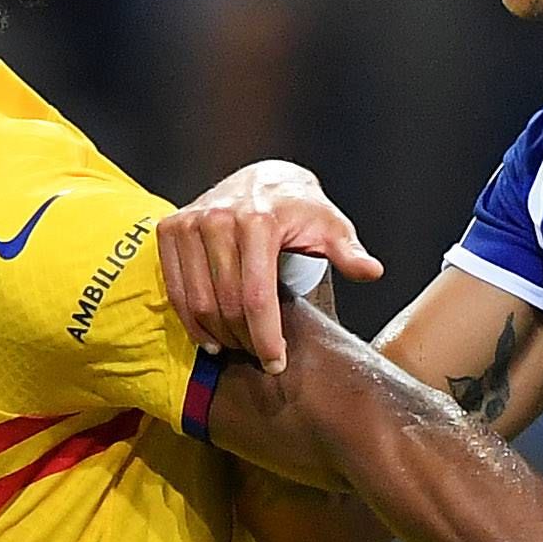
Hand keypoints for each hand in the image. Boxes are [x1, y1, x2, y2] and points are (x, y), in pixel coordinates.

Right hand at [157, 161, 382, 374]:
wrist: (262, 179)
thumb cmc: (299, 208)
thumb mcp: (331, 226)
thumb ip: (348, 252)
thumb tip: (371, 271)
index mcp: (259, 220)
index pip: (257, 296)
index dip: (266, 337)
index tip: (276, 362)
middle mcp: (219, 219)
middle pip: (227, 303)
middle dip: (244, 339)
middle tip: (261, 357)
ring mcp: (190, 223)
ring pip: (198, 301)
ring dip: (217, 335)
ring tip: (238, 348)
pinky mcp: (171, 230)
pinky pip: (174, 289)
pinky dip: (191, 320)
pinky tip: (210, 337)